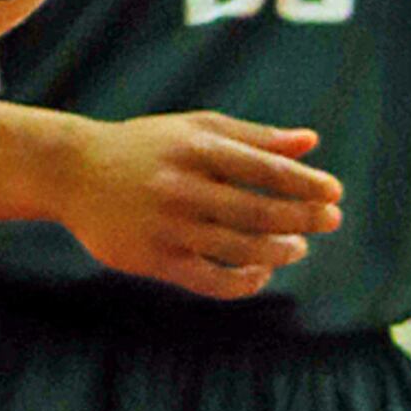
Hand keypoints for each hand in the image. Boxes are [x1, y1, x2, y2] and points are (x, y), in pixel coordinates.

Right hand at [50, 111, 340, 297]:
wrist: (75, 172)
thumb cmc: (147, 145)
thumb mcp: (197, 129)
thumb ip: (254, 138)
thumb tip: (311, 143)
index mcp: (196, 148)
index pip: (265, 170)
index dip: (305, 184)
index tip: (335, 193)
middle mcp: (182, 187)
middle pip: (258, 212)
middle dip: (303, 218)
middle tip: (331, 220)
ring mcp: (167, 227)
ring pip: (239, 250)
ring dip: (279, 252)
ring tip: (299, 247)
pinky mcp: (153, 260)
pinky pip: (210, 280)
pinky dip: (244, 282)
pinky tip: (262, 272)